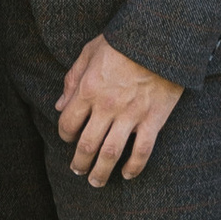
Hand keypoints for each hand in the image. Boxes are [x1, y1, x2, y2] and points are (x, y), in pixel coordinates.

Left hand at [55, 34, 182, 189]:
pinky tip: (128, 174)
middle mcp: (106, 106)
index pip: (68, 123)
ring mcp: (131, 115)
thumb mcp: (90, 52)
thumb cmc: (123, 41)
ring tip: (96, 181)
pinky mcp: (153, 119)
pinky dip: (134, 167)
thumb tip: (59, 105)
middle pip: (87, 145)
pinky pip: (142, 150)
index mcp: (88, 89)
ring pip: (111, 153)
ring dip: (101, 172)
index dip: (65, 135)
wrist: (161, 37)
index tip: (68, 139)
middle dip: (80, 162)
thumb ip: (72, 79)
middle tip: (78, 170)